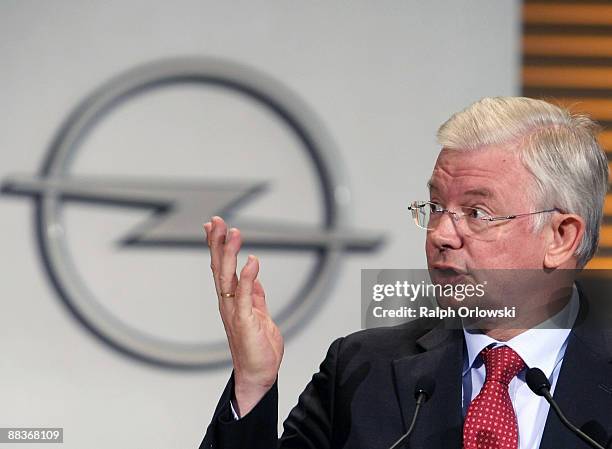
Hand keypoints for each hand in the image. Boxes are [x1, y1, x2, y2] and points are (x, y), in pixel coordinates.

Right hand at [203, 216, 283, 416]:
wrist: (259, 375)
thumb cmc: (258, 348)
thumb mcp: (259, 315)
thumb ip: (254, 296)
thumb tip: (253, 278)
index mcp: (231, 300)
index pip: (222, 268)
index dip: (218, 246)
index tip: (215, 226)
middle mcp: (227, 303)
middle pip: (219, 267)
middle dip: (217, 242)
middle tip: (217, 220)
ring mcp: (233, 311)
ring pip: (227, 276)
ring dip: (229, 253)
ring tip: (232, 232)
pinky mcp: (244, 320)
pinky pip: (244, 295)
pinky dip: (247, 277)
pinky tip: (250, 260)